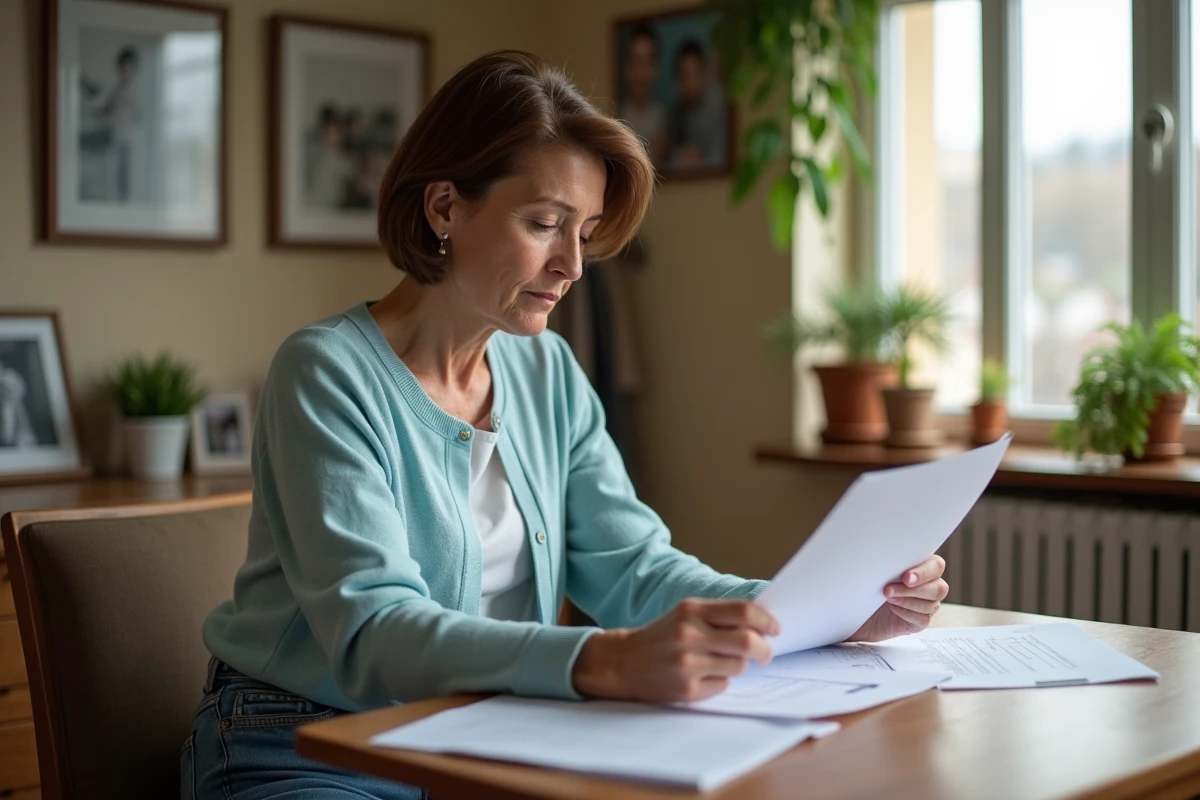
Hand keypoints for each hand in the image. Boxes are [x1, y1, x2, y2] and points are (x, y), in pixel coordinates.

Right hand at [571, 599, 777, 702]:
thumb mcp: (686, 614)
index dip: (766, 620)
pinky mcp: (687, 690)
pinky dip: (720, 681)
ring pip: (739, 666)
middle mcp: (689, 635)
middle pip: (748, 642)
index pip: (743, 612)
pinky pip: (723, 685)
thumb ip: (720, 615)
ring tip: (720, 662)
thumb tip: (763, 624)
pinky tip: (702, 675)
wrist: (622, 662)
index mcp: (691, 610)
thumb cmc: (662, 636)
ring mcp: (688, 664)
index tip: (775, 628)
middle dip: (765, 649)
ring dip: (739, 665)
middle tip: (766, 653)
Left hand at [848, 555, 948, 642]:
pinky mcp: (920, 621)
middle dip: (915, 589)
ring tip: (887, 597)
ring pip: (932, 604)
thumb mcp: (876, 569)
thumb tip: (884, 553)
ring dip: (907, 601)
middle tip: (890, 589)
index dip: (924, 572)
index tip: (905, 577)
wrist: (858, 609)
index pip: (936, 566)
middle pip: (939, 588)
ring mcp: (927, 604)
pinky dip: (907, 613)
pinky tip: (892, 608)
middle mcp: (929, 585)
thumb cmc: (868, 583)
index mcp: (923, 566)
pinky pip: (923, 619)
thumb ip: (888, 561)